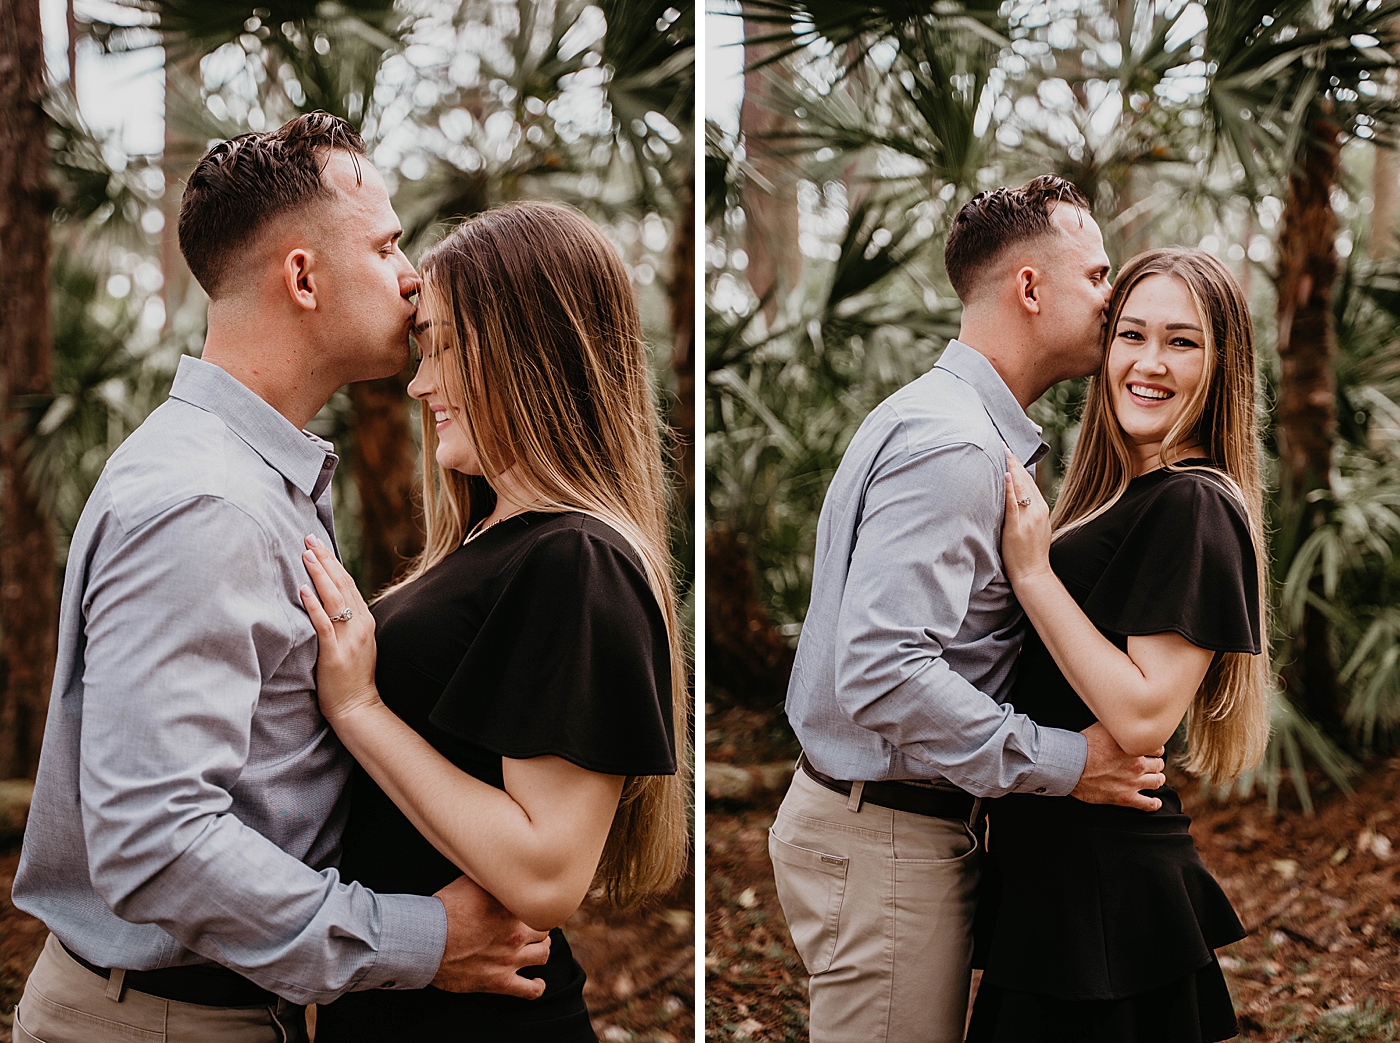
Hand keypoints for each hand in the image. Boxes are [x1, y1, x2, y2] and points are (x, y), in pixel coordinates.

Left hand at [298, 535, 379, 721]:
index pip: (349, 584)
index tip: (319, 544)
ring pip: (335, 599)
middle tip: (308, 538)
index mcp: (365, 621)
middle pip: (342, 585)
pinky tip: (303, 590)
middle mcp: (360, 625)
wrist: (358, 708)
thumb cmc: (352, 678)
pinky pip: (323, 625)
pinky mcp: (335, 654)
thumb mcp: (356, 644)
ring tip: (305, 555)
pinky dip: (314, 606)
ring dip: (319, 575)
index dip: (333, 562)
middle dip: (324, 559)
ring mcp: (349, 639)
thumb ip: (347, 623)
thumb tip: (330, 603)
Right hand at [431, 876, 551, 997]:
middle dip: (538, 927)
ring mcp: (509, 959)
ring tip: (536, 947)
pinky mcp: (499, 982)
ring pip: (543, 954)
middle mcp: (515, 933)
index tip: (529, 904)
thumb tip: (499, 868)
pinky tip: (536, 982)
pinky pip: (529, 990)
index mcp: (510, 908)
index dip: (533, 904)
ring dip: (541, 950)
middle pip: (543, 929)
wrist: (426, 943)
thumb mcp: (469, 883)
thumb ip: (491, 878)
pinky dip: (537, 986)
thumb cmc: (443, 912)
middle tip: (531, 926)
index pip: (536, 904)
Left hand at [1001, 446, 1052, 584]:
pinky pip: (1013, 504)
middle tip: (1004, 445)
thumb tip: (1018, 499)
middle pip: (1026, 480)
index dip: (1020, 467)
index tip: (1012, 453)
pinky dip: (1009, 488)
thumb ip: (1028, 512)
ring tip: (1003, 453)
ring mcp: (1028, 518)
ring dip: (1011, 469)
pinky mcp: (1017, 527)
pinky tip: (1005, 475)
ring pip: (1020, 488)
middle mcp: (1037, 510)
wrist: (1033, 573)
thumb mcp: (1034, 528)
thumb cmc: (1030, 553)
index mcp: (1041, 510)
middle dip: (1014, 462)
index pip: (1030, 482)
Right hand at [1070, 722, 1165, 810]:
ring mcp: (1133, 783)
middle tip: (1151, 764)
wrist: (1072, 766)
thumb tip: (1121, 721)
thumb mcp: (1102, 728)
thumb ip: (1117, 727)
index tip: (1150, 751)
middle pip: (1158, 765)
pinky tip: (1154, 802)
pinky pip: (1147, 804)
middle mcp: (1137, 765)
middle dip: (1156, 764)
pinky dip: (1154, 803)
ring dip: (1156, 780)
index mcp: (1134, 748)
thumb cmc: (1083, 746)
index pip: (1157, 748)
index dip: (1153, 749)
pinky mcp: (1125, 798)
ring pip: (1157, 782)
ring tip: (1154, 779)